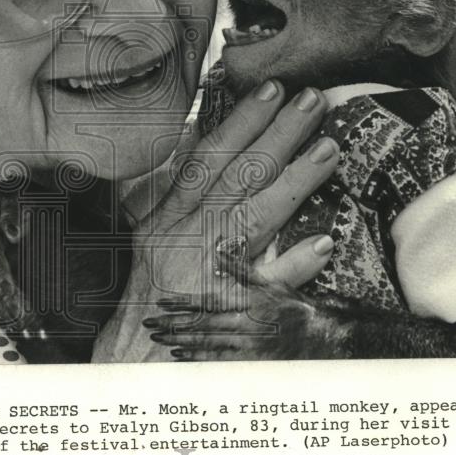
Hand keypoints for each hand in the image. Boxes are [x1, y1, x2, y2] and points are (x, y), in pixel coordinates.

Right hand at [92, 80, 339, 361]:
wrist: (126, 365)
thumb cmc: (145, 300)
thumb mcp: (150, 241)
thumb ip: (178, 201)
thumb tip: (209, 155)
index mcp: (164, 219)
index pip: (206, 158)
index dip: (241, 121)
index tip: (270, 89)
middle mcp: (183, 239)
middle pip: (236, 177)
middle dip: (277, 134)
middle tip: (312, 100)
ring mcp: (206, 275)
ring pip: (254, 218)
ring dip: (294, 182)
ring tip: (329, 148)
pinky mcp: (227, 314)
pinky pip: (264, 288)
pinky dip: (292, 266)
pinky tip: (323, 243)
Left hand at [142, 282, 354, 360]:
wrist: (326, 336)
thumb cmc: (297, 308)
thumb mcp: (272, 282)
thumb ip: (243, 269)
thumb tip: (219, 251)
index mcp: (249, 299)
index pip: (209, 300)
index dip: (184, 302)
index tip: (161, 303)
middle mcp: (247, 321)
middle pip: (203, 323)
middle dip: (174, 323)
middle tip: (149, 324)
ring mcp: (250, 343)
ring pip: (208, 342)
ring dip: (181, 340)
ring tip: (158, 339)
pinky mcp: (254, 361)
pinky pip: (221, 361)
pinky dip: (199, 357)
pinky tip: (181, 355)